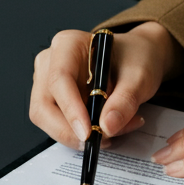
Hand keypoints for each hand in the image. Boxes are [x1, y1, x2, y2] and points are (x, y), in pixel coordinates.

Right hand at [29, 21, 183, 147]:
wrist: (137, 59)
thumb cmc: (135, 58)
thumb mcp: (140, 76)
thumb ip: (125, 100)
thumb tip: (107, 127)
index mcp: (67, 44)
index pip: (59, 79)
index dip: (71, 108)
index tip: (88, 132)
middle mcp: (50, 62)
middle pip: (43, 105)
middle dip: (69, 130)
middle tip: (99, 140)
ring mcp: (47, 82)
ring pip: (47, 119)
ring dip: (76, 135)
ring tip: (112, 132)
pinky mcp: (53, 101)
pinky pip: (57, 125)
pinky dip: (80, 134)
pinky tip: (105, 129)